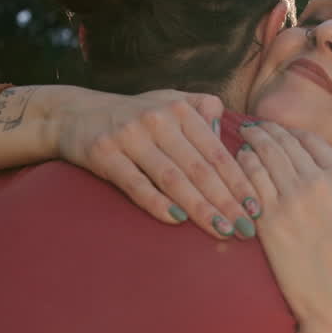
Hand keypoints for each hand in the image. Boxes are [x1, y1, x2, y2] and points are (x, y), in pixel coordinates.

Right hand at [48, 88, 259, 239]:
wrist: (74, 113)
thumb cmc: (133, 114)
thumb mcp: (168, 102)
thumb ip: (202, 110)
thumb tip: (229, 132)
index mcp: (179, 109)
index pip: (216, 152)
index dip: (239, 181)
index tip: (257, 208)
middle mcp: (157, 119)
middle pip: (199, 169)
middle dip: (226, 201)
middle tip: (246, 229)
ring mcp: (130, 136)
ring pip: (172, 178)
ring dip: (199, 207)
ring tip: (221, 231)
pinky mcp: (104, 153)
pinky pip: (135, 183)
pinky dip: (156, 202)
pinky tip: (176, 221)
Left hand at [236, 121, 331, 332]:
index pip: (312, 141)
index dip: (294, 133)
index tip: (282, 132)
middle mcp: (314, 184)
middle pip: (284, 144)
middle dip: (268, 131)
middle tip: (255, 126)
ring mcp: (289, 202)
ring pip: (263, 157)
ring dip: (252, 143)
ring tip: (243, 138)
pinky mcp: (267, 222)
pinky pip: (249, 182)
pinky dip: (241, 167)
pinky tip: (235, 164)